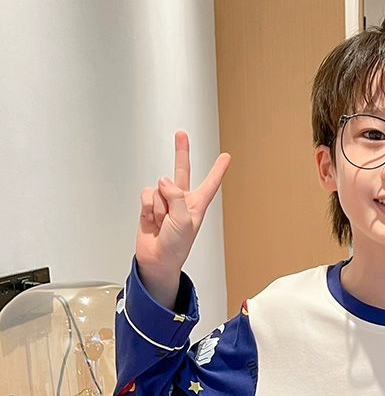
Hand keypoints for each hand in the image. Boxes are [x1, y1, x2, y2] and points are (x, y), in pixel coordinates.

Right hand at [136, 131, 229, 306]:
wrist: (157, 259)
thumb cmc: (176, 247)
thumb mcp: (183, 221)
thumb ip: (175, 197)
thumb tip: (164, 181)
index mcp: (197, 205)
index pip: (210, 183)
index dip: (218, 169)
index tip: (226, 156)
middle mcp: (182, 200)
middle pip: (182, 171)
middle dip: (181, 152)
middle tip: (181, 135)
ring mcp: (165, 202)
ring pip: (159, 188)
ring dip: (158, 206)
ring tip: (162, 221)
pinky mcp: (150, 205)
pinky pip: (147, 195)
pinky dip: (148, 207)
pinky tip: (152, 219)